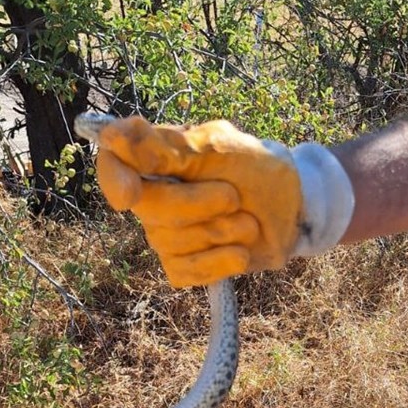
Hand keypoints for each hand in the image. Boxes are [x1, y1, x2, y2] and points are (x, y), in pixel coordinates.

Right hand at [88, 116, 353, 287]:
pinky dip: (218, 262)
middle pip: (149, 208)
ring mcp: (167, 233)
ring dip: (218, 232)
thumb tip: (113, 136)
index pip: (113, 165)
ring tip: (246, 221)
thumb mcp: (219, 148)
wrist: (294, 209)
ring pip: (169, 242)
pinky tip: (240, 251)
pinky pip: (184, 272)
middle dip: (197, 204)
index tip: (131, 195)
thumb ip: (168, 147)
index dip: (113, 179)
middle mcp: (154, 196)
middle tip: (233, 196)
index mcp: (157, 159)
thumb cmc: (258, 169)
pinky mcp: (185, 265)